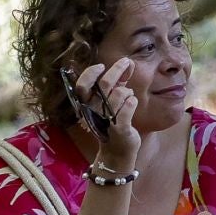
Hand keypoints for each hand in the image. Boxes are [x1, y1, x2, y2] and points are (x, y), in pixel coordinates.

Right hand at [74, 56, 139, 173]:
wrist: (117, 151)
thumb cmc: (113, 122)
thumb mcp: (111, 100)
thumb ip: (118, 82)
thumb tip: (128, 63)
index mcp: (86, 105)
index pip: (82, 86)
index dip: (90, 73)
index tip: (101, 66)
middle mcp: (93, 112)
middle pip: (104, 85)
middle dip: (117, 70)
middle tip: (127, 63)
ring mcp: (105, 121)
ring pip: (120, 93)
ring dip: (128, 91)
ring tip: (129, 97)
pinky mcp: (119, 129)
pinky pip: (129, 107)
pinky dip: (133, 102)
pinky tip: (133, 103)